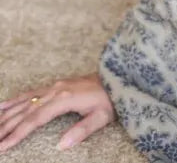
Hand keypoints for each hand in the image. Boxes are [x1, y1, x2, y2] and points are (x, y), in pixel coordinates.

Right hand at [0, 72, 114, 153]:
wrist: (117, 78)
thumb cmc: (110, 100)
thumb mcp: (101, 117)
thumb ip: (81, 131)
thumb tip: (61, 146)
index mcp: (64, 98)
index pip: (35, 119)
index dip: (18, 133)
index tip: (4, 146)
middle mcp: (55, 90)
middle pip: (25, 111)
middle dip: (6, 126)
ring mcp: (54, 86)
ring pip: (25, 101)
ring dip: (7, 114)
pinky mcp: (55, 85)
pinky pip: (31, 93)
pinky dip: (16, 100)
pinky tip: (4, 105)